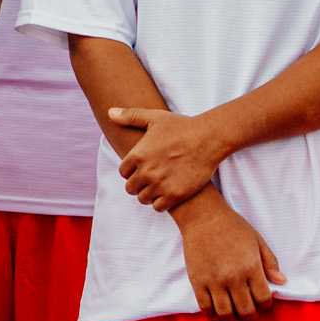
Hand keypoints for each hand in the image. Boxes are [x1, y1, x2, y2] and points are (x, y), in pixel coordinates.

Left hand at [109, 104, 234, 209]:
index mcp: (138, 155)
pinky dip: (161, 203)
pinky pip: (158, 207)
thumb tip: (110, 112)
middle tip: (151, 179)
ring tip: (159, 186)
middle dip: (138, 184)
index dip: (131, 171)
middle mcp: (146, 172)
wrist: (209, 139)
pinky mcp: (174, 195)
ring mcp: (160, 185)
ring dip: (149, 194)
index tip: (142, 168)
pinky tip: (168, 193)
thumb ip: (130, 116)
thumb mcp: (155, 118)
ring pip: (143, 199)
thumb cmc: (182, 126)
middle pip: (131, 188)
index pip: (123, 172)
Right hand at [177, 192, 283, 318]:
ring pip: (225, 313)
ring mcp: (214, 281)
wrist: (203, 217)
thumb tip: (281, 281)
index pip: (263, 298)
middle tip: (250, 313)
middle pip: (246, 310)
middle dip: (251, 316)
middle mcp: (233, 277)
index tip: (264, 304)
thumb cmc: (233, 227)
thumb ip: (270, 263)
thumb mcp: (257, 241)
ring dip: (232, 320)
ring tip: (234, 316)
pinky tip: (217, 313)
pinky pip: (205, 307)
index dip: (266, 305)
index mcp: (251, 267)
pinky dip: (213, 314)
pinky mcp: (198, 282)